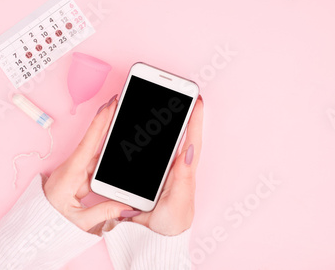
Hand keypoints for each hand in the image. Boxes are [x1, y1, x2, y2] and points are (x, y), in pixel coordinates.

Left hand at [44, 96, 131, 232]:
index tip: (110, 104)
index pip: (89, 143)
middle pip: (95, 143)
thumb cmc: (50, 224)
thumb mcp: (78, 222)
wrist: (34, 229)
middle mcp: (73, 168)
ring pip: (98, 155)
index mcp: (70, 174)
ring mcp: (77, 172)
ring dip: (112, 142)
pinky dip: (110, 159)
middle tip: (121, 104)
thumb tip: (128, 206)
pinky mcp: (80, 178)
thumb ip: (104, 213)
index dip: (101, 122)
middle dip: (108, 123)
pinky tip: (122, 153)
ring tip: (127, 126)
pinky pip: (98, 166)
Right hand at [132, 96, 203, 235]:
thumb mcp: (178, 203)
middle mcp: (175, 169)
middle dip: (178, 113)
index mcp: (185, 173)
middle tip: (176, 93)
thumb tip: (189, 150)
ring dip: (159, 123)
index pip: (192, 140)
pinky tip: (137, 129)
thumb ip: (183, 178)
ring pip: (161, 142)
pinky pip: (147, 153)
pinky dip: (143, 140)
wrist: (150, 242)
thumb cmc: (169, 226)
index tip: (197, 98)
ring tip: (159, 103)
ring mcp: (162, 172)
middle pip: (178, 136)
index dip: (195, 119)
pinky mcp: (149, 177)